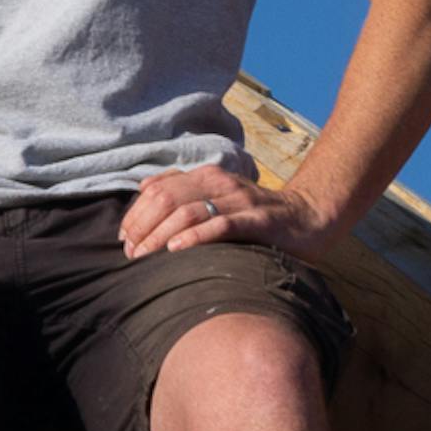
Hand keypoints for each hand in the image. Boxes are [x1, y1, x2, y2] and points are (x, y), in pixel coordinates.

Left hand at [120, 164, 328, 260]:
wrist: (306, 218)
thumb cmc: (254, 213)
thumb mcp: (217, 196)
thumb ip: (184, 190)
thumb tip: (143, 188)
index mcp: (206, 176)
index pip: (159, 188)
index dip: (136, 213)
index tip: (124, 237)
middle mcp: (220, 183)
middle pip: (168, 199)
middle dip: (143, 226)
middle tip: (130, 252)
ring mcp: (238, 200)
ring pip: (188, 212)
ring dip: (160, 234)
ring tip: (144, 254)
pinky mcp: (256, 220)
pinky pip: (220, 226)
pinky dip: (194, 237)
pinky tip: (176, 249)